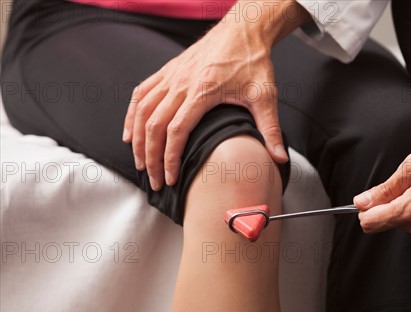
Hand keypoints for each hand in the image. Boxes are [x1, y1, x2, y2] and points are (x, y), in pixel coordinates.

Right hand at [122, 0, 308, 190]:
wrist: (243, 30)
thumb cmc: (253, 61)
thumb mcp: (265, 96)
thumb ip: (270, 129)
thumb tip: (280, 157)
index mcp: (203, 91)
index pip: (177, 131)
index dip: (170, 158)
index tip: (172, 178)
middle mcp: (182, 83)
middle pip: (154, 125)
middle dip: (151, 157)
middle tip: (155, 181)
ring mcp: (172, 75)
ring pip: (142, 110)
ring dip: (137, 139)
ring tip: (140, 163)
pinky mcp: (168, 70)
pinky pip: (141, 93)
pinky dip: (132, 114)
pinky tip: (130, 132)